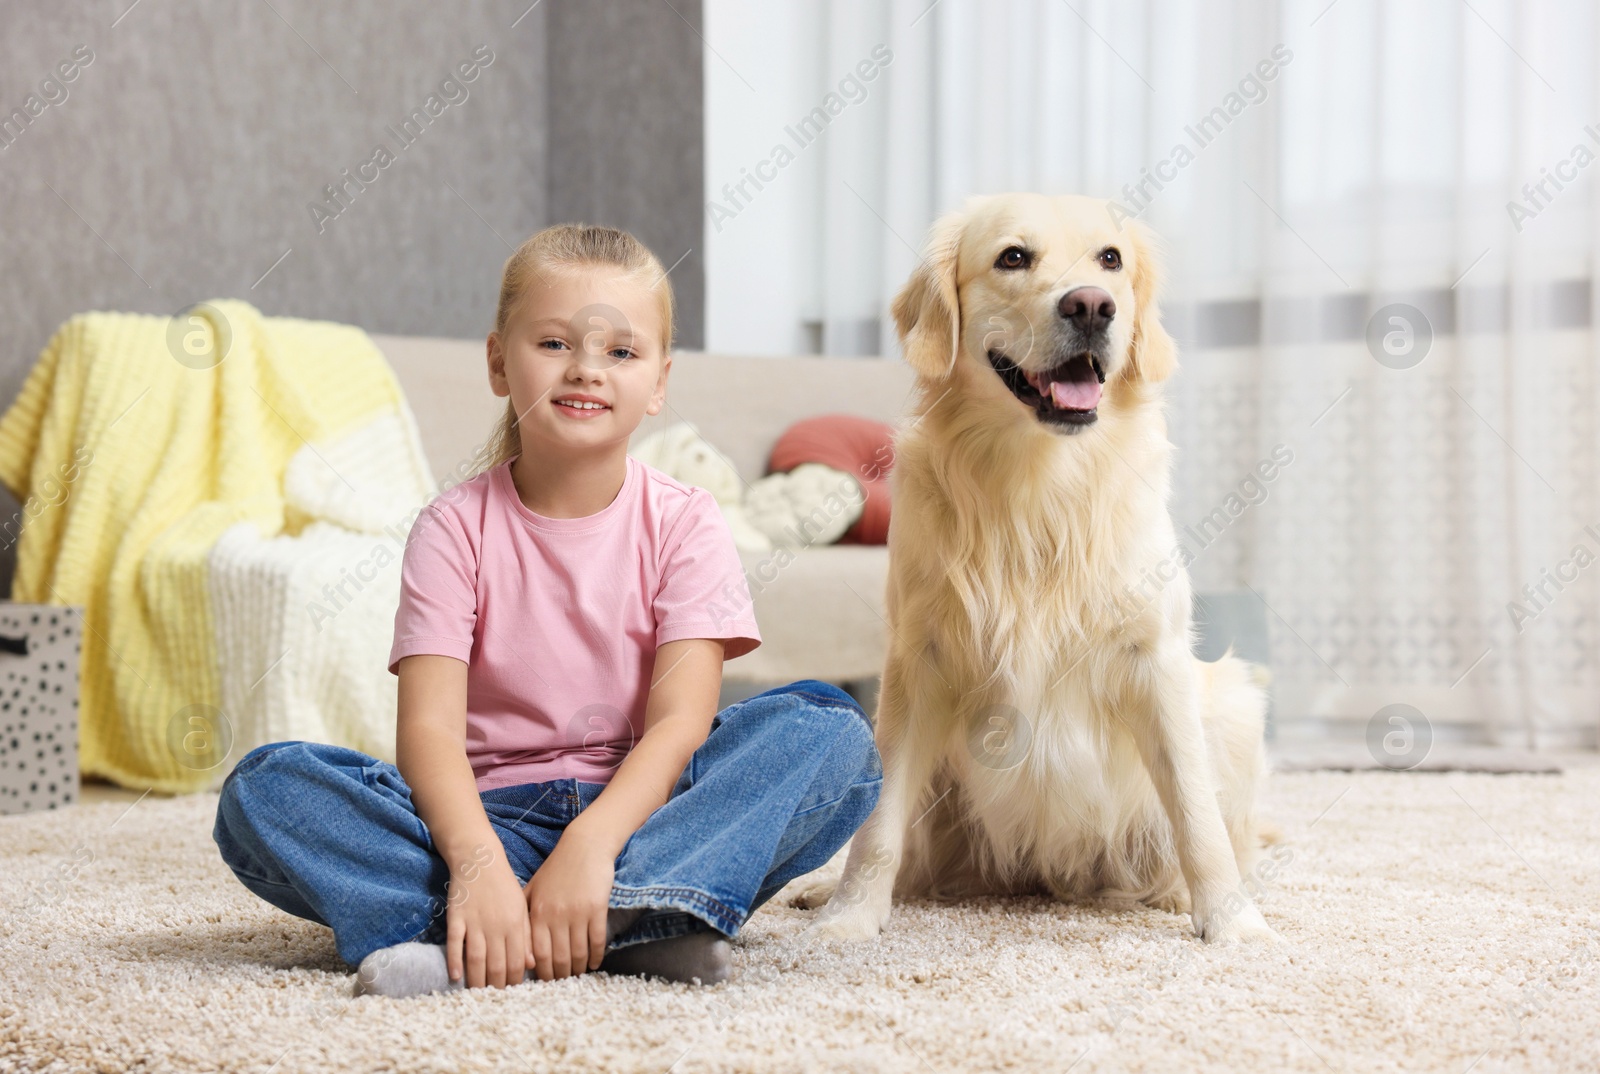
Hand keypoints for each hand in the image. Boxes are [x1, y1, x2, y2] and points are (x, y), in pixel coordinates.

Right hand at [443, 846, 532, 988]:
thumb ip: (526, 936)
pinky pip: (454, 943)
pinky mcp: (457, 917)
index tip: (512, 994)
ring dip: (476, 980)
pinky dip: (455, 961)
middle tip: (493, 1001)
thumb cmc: (503, 885)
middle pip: (497, 964)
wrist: (480, 859)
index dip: (515, 981)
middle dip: (496, 987)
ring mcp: (475, 922)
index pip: (517, 961)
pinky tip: (455, 976)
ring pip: (476, 959)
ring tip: (475, 995)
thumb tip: (531, 964)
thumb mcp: (521, 908)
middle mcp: (497, 925)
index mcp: (516, 924)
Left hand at [522, 833, 615, 980]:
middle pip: (557, 958)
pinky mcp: (597, 909)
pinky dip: (596, 956)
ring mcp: (577, 913)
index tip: (542, 983)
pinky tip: (594, 963)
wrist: (585, 845)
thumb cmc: (557, 867)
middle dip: (559, 976)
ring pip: (577, 953)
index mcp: (536, 913)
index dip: (540, 972)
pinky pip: (596, 940)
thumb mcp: (534, 887)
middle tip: (561, 985)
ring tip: (577, 976)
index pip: (536, 953)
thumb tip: (515, 941)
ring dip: (578, 969)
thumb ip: (524, 912)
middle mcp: (555, 916)